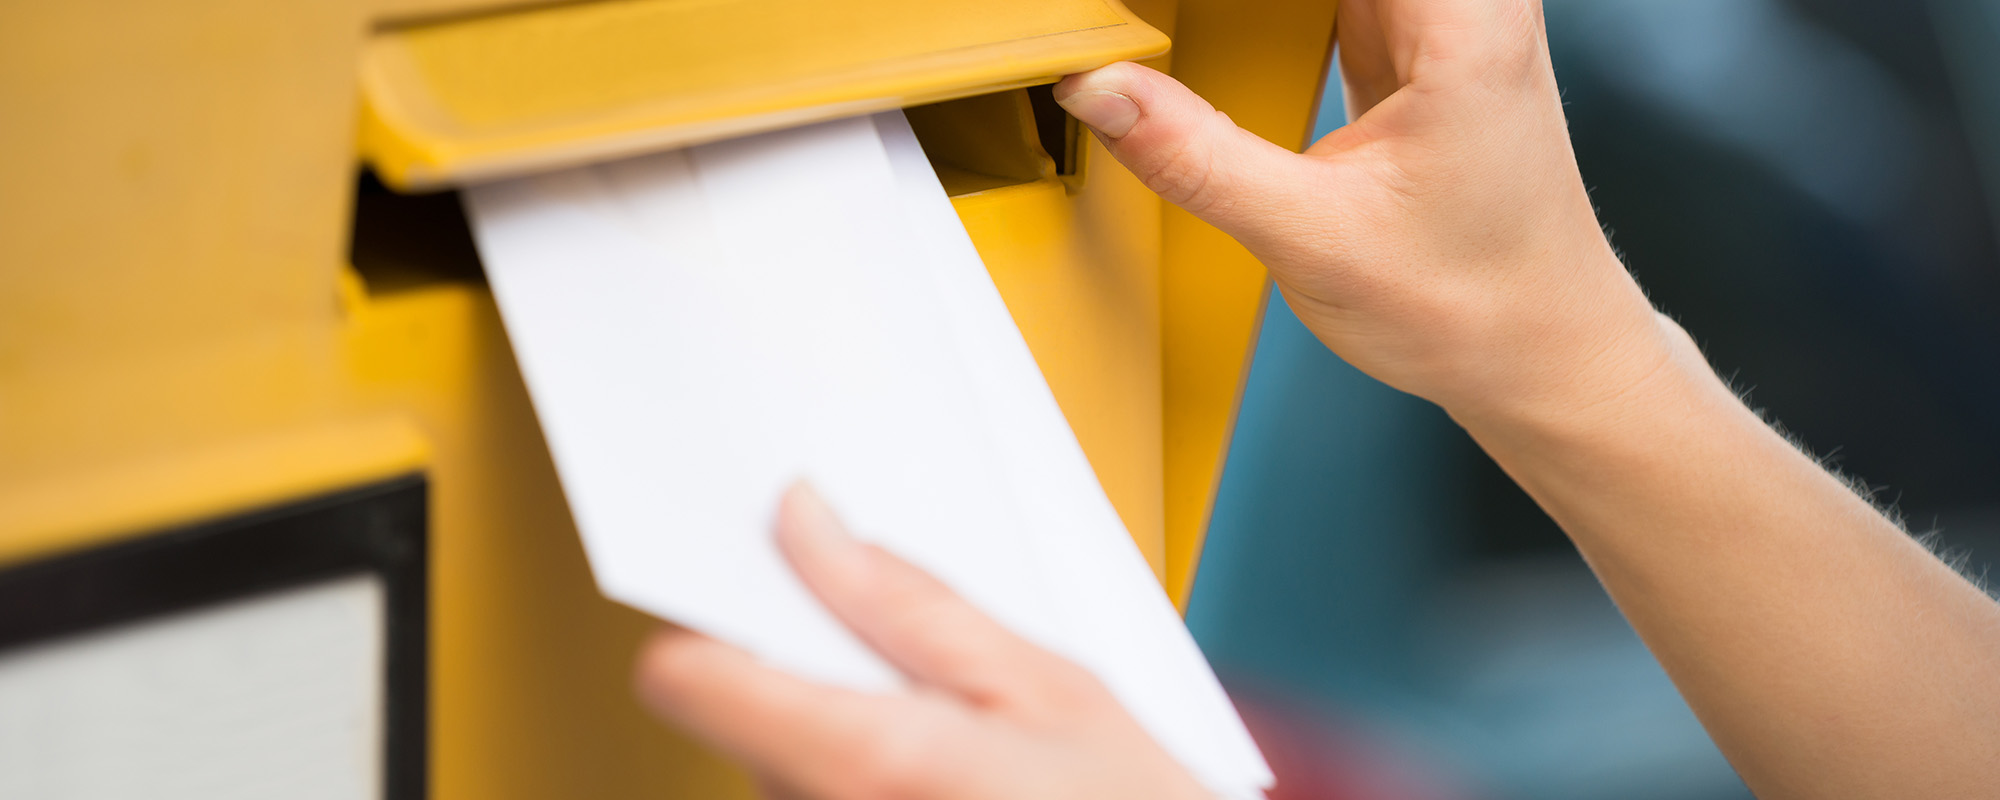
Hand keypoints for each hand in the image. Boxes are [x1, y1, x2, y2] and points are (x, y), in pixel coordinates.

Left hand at [634, 484, 1212, 799]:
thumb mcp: (1048, 689)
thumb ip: (910, 601)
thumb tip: (807, 524)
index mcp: (865, 765)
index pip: (688, 676)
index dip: (714, 616)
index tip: (758, 577)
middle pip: (742, 713)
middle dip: (816, 671)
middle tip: (920, 665)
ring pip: (781, 761)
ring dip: (846, 731)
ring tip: (959, 738)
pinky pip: (814, 798)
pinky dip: (862, 777)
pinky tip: (947, 779)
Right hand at [1055, 0, 1676, 427]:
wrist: (1540, 354)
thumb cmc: (1475, 304)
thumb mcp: (1311, 236)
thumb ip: (1194, 155)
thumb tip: (1099, 88)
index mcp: (1462, 18)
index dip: (1238, 0)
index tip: (1156, 8)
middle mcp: (1466, 1)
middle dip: (1237, 6)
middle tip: (1153, 18)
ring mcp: (1444, 18)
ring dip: (1252, 11)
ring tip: (1167, 23)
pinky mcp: (1417, 44)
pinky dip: (1271, 13)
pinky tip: (1216, 28)